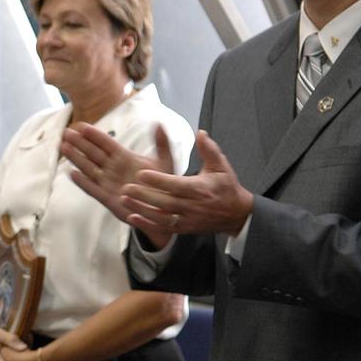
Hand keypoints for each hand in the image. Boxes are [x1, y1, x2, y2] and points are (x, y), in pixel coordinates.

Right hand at [62, 123, 175, 248]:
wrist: (166, 210)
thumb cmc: (164, 185)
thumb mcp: (166, 162)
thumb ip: (162, 144)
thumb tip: (159, 123)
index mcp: (125, 157)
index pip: (106, 143)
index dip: (94, 135)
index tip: (81, 125)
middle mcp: (113, 169)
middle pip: (93, 153)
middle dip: (79, 143)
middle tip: (66, 132)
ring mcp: (109, 183)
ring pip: (89, 168)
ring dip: (76, 158)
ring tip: (64, 147)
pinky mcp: (108, 199)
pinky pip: (92, 189)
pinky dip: (83, 182)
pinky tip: (71, 174)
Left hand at [121, 130, 253, 238]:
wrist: (236, 215)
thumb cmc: (226, 187)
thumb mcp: (221, 166)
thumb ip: (209, 149)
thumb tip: (199, 132)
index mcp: (201, 189)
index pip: (177, 185)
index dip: (159, 180)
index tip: (141, 173)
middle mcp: (194, 206)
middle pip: (166, 202)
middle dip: (145, 195)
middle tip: (126, 187)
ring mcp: (188, 219)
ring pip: (162, 216)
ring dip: (142, 209)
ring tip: (124, 199)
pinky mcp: (184, 228)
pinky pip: (164, 228)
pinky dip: (148, 224)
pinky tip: (132, 217)